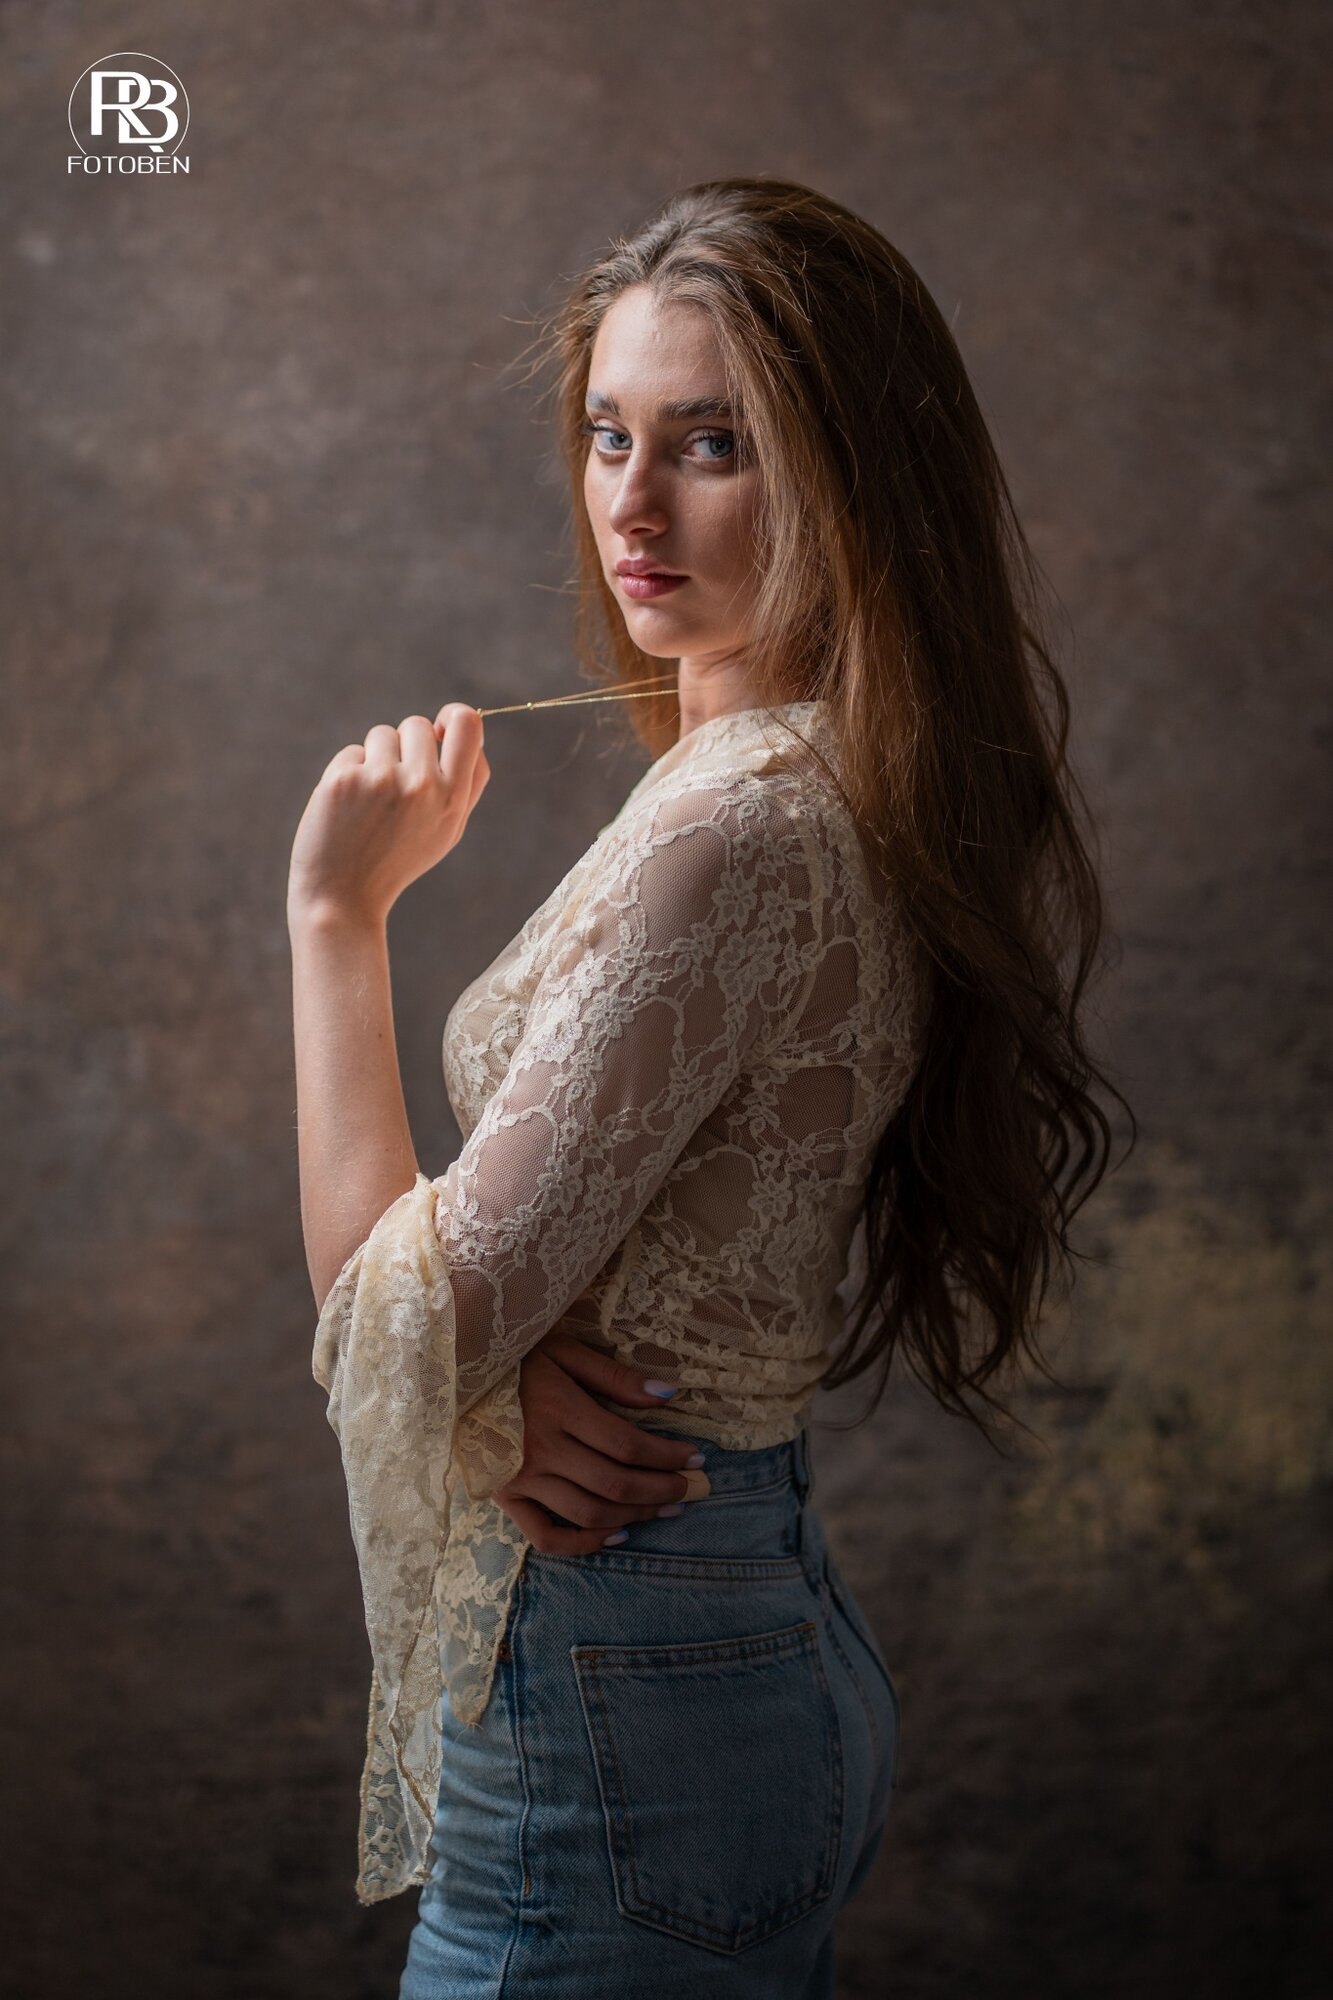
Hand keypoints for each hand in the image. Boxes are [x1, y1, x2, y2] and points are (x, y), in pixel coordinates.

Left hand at [287, 703, 488, 927]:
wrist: (344, 896)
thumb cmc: (397, 860)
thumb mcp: (447, 831)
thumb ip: (463, 783)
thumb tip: (462, 726)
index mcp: (453, 799)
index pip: (467, 726)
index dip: (455, 717)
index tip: (442, 725)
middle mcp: (422, 786)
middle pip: (419, 725)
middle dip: (406, 745)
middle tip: (395, 785)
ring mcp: (381, 780)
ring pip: (382, 735)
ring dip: (375, 759)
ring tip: (371, 801)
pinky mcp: (344, 779)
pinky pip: (351, 752)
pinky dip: (348, 773)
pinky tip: (348, 807)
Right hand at [493, 1331, 710, 1554]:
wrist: (450, 1377)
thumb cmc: (513, 1358)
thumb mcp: (563, 1351)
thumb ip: (614, 1376)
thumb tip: (667, 1395)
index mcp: (559, 1409)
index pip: (627, 1445)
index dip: (667, 1456)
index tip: (696, 1457)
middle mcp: (542, 1450)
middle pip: (615, 1483)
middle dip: (661, 1489)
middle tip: (691, 1488)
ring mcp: (522, 1479)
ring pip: (589, 1512)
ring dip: (635, 1515)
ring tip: (665, 1509)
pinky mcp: (505, 1498)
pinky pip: (546, 1536)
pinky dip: (584, 1543)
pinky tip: (615, 1534)